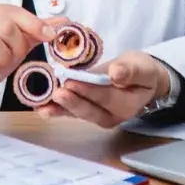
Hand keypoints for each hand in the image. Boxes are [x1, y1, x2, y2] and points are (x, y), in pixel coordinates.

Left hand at [37, 51, 170, 128]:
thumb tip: (116, 73)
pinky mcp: (86, 112)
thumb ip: (130, 71)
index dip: (87, 90)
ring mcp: (97, 117)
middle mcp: (111, 117)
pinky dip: (56, 110)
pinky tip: (41, 107)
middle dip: (70, 101)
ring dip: (58, 109)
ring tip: (42, 104)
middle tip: (55, 92)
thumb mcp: (142, 67)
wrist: (140, 79)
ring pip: (76, 114)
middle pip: (88, 110)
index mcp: (127, 105)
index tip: (71, 81)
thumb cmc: (142, 71)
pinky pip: (70, 112)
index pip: (105, 97)